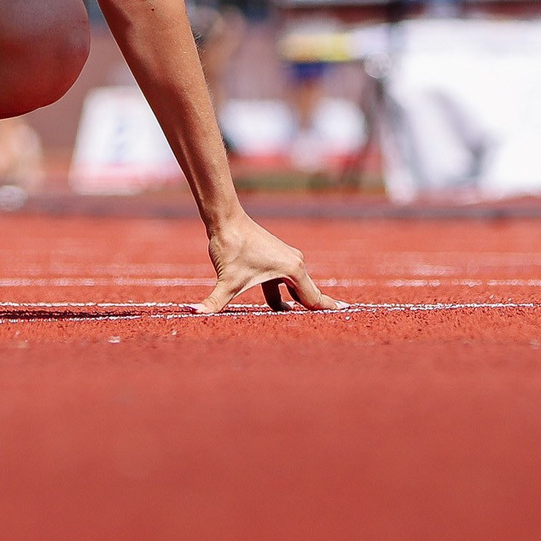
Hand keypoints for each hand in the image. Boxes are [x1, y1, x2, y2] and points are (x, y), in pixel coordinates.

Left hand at [197, 213, 338, 314]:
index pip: (314, 297)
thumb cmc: (230, 248)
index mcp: (292, 269)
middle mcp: (295, 263)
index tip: (347, 314)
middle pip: (309, 294)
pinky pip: (286, 283)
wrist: (226, 220)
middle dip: (318, 310)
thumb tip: (192, 313)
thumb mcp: (226, 281)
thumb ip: (213, 302)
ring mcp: (287, 259)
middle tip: (339, 321)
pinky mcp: (276, 259)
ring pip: (298, 288)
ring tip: (312, 321)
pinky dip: (286, 296)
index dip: (328, 309)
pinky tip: (285, 308)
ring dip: (301, 304)